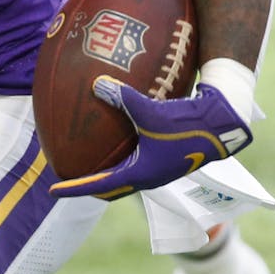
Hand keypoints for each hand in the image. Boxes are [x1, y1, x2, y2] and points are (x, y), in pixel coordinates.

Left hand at [48, 79, 251, 202]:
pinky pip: (138, 163)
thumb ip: (122, 98)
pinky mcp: (167, 159)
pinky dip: (123, 159)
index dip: (75, 188)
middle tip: (70, 180)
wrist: (220, 126)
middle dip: (90, 185)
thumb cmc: (185, 123)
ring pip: (126, 177)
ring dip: (108, 173)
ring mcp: (159, 169)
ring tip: (92, 163)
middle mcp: (148, 177)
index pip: (99, 185)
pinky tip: (121, 141)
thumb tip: (96, 83)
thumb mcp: (149, 110)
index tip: (54, 190)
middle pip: (112, 188)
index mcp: (141, 174)